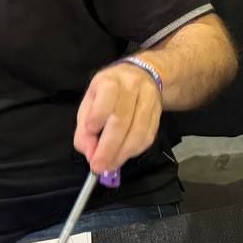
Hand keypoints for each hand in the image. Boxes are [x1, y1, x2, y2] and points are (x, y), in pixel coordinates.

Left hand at [74, 60, 162, 174]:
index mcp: (110, 80)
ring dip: (122, 154)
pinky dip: (134, 151)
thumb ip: (84, 129)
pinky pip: (148, 137)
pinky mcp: (158, 114)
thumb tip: (90, 153)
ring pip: (138, 131)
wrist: (142, 75)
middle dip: (108, 148)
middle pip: (122, 120)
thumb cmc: (108, 92)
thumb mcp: (89, 102)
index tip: (90, 137)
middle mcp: (132, 87)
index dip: (98, 118)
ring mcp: (149, 100)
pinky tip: (123, 156)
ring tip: (110, 166)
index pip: (106, 98)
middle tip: (98, 167)